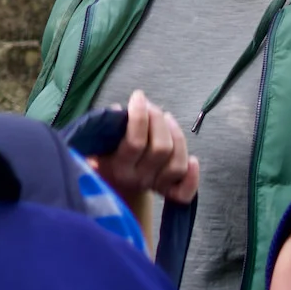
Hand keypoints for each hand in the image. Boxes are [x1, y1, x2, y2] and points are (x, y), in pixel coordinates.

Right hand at [93, 90, 199, 204]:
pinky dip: (193, 176)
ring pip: (177, 164)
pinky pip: (185, 191)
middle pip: (161, 149)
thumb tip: (119, 110)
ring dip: (176, 136)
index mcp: (118, 167)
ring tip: (167, 118)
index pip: (135, 141)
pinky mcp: (168, 192)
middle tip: (152, 107)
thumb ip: (105, 127)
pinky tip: (193, 160)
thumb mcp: (97, 143)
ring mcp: (155, 185)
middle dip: (159, 121)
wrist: (111, 186)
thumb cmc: (104, 157)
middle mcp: (138, 178)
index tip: (138, 96)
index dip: (140, 116)